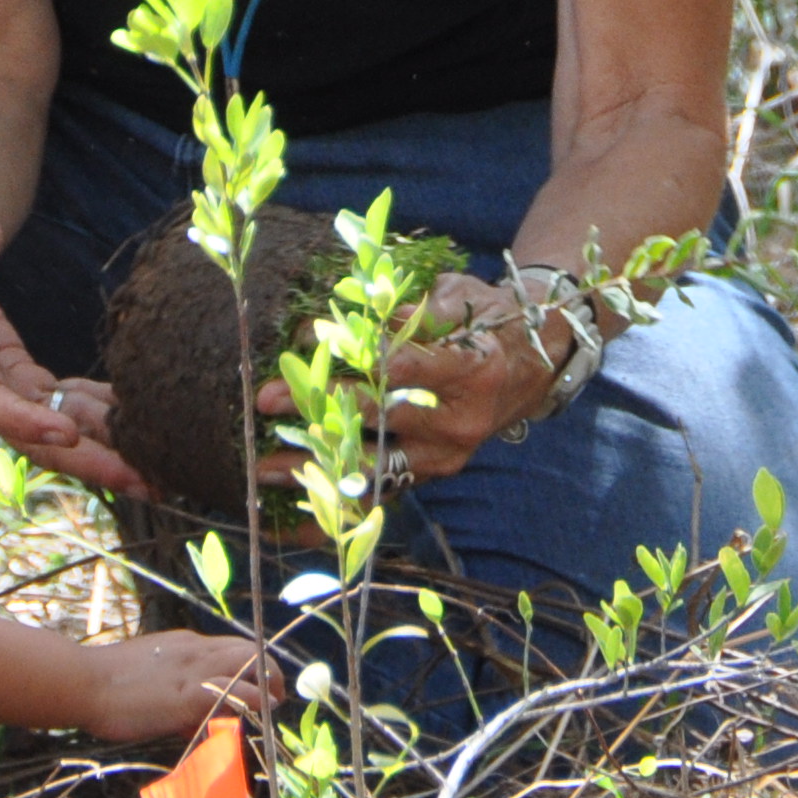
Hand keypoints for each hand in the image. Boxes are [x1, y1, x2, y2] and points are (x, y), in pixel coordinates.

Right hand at [0, 200, 148, 493]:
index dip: (23, 420)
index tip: (66, 433)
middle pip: (31, 435)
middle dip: (87, 461)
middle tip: (145, 481)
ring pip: (49, 427)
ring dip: (101, 449)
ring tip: (158, 471)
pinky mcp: (12, 377)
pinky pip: (55, 403)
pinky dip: (93, 412)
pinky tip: (134, 418)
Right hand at [81, 627, 280, 741]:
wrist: (84, 682)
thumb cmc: (108, 683)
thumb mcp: (151, 674)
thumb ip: (176, 687)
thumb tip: (195, 714)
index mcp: (186, 645)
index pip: (232, 647)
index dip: (251, 666)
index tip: (257, 686)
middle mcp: (196, 650)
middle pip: (250, 649)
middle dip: (269, 671)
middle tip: (276, 695)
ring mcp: (194, 670)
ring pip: (250, 662)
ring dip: (268, 682)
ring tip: (273, 704)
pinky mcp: (189, 695)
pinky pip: (233, 691)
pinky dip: (252, 699)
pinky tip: (258, 710)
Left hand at [257, 270, 554, 488]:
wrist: (532, 365)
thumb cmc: (488, 319)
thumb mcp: (458, 298)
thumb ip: (407, 310)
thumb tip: (346, 317)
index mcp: (472, 368)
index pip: (402, 368)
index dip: (349, 357)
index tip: (302, 345)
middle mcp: (460, 421)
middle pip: (380, 420)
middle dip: (320, 412)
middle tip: (265, 403)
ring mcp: (448, 455)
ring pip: (376, 466)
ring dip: (319, 466)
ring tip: (265, 469)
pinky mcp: (436, 473)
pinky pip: (384, 488)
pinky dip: (341, 494)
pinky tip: (300, 499)